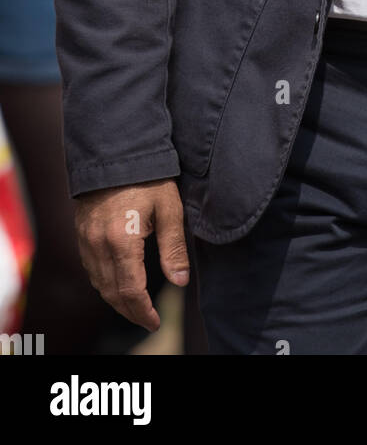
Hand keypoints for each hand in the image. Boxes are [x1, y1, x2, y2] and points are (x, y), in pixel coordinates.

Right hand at [74, 178, 189, 330]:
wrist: (116, 150)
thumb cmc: (148, 176)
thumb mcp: (169, 208)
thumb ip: (173, 247)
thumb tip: (180, 281)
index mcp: (122, 240)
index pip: (130, 291)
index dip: (142, 312)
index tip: (154, 323)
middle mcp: (99, 244)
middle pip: (111, 293)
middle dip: (130, 311)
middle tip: (147, 321)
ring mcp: (86, 239)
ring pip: (98, 283)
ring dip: (116, 299)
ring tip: (135, 306)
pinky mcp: (81, 232)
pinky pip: (90, 268)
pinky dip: (104, 282)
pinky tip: (117, 282)